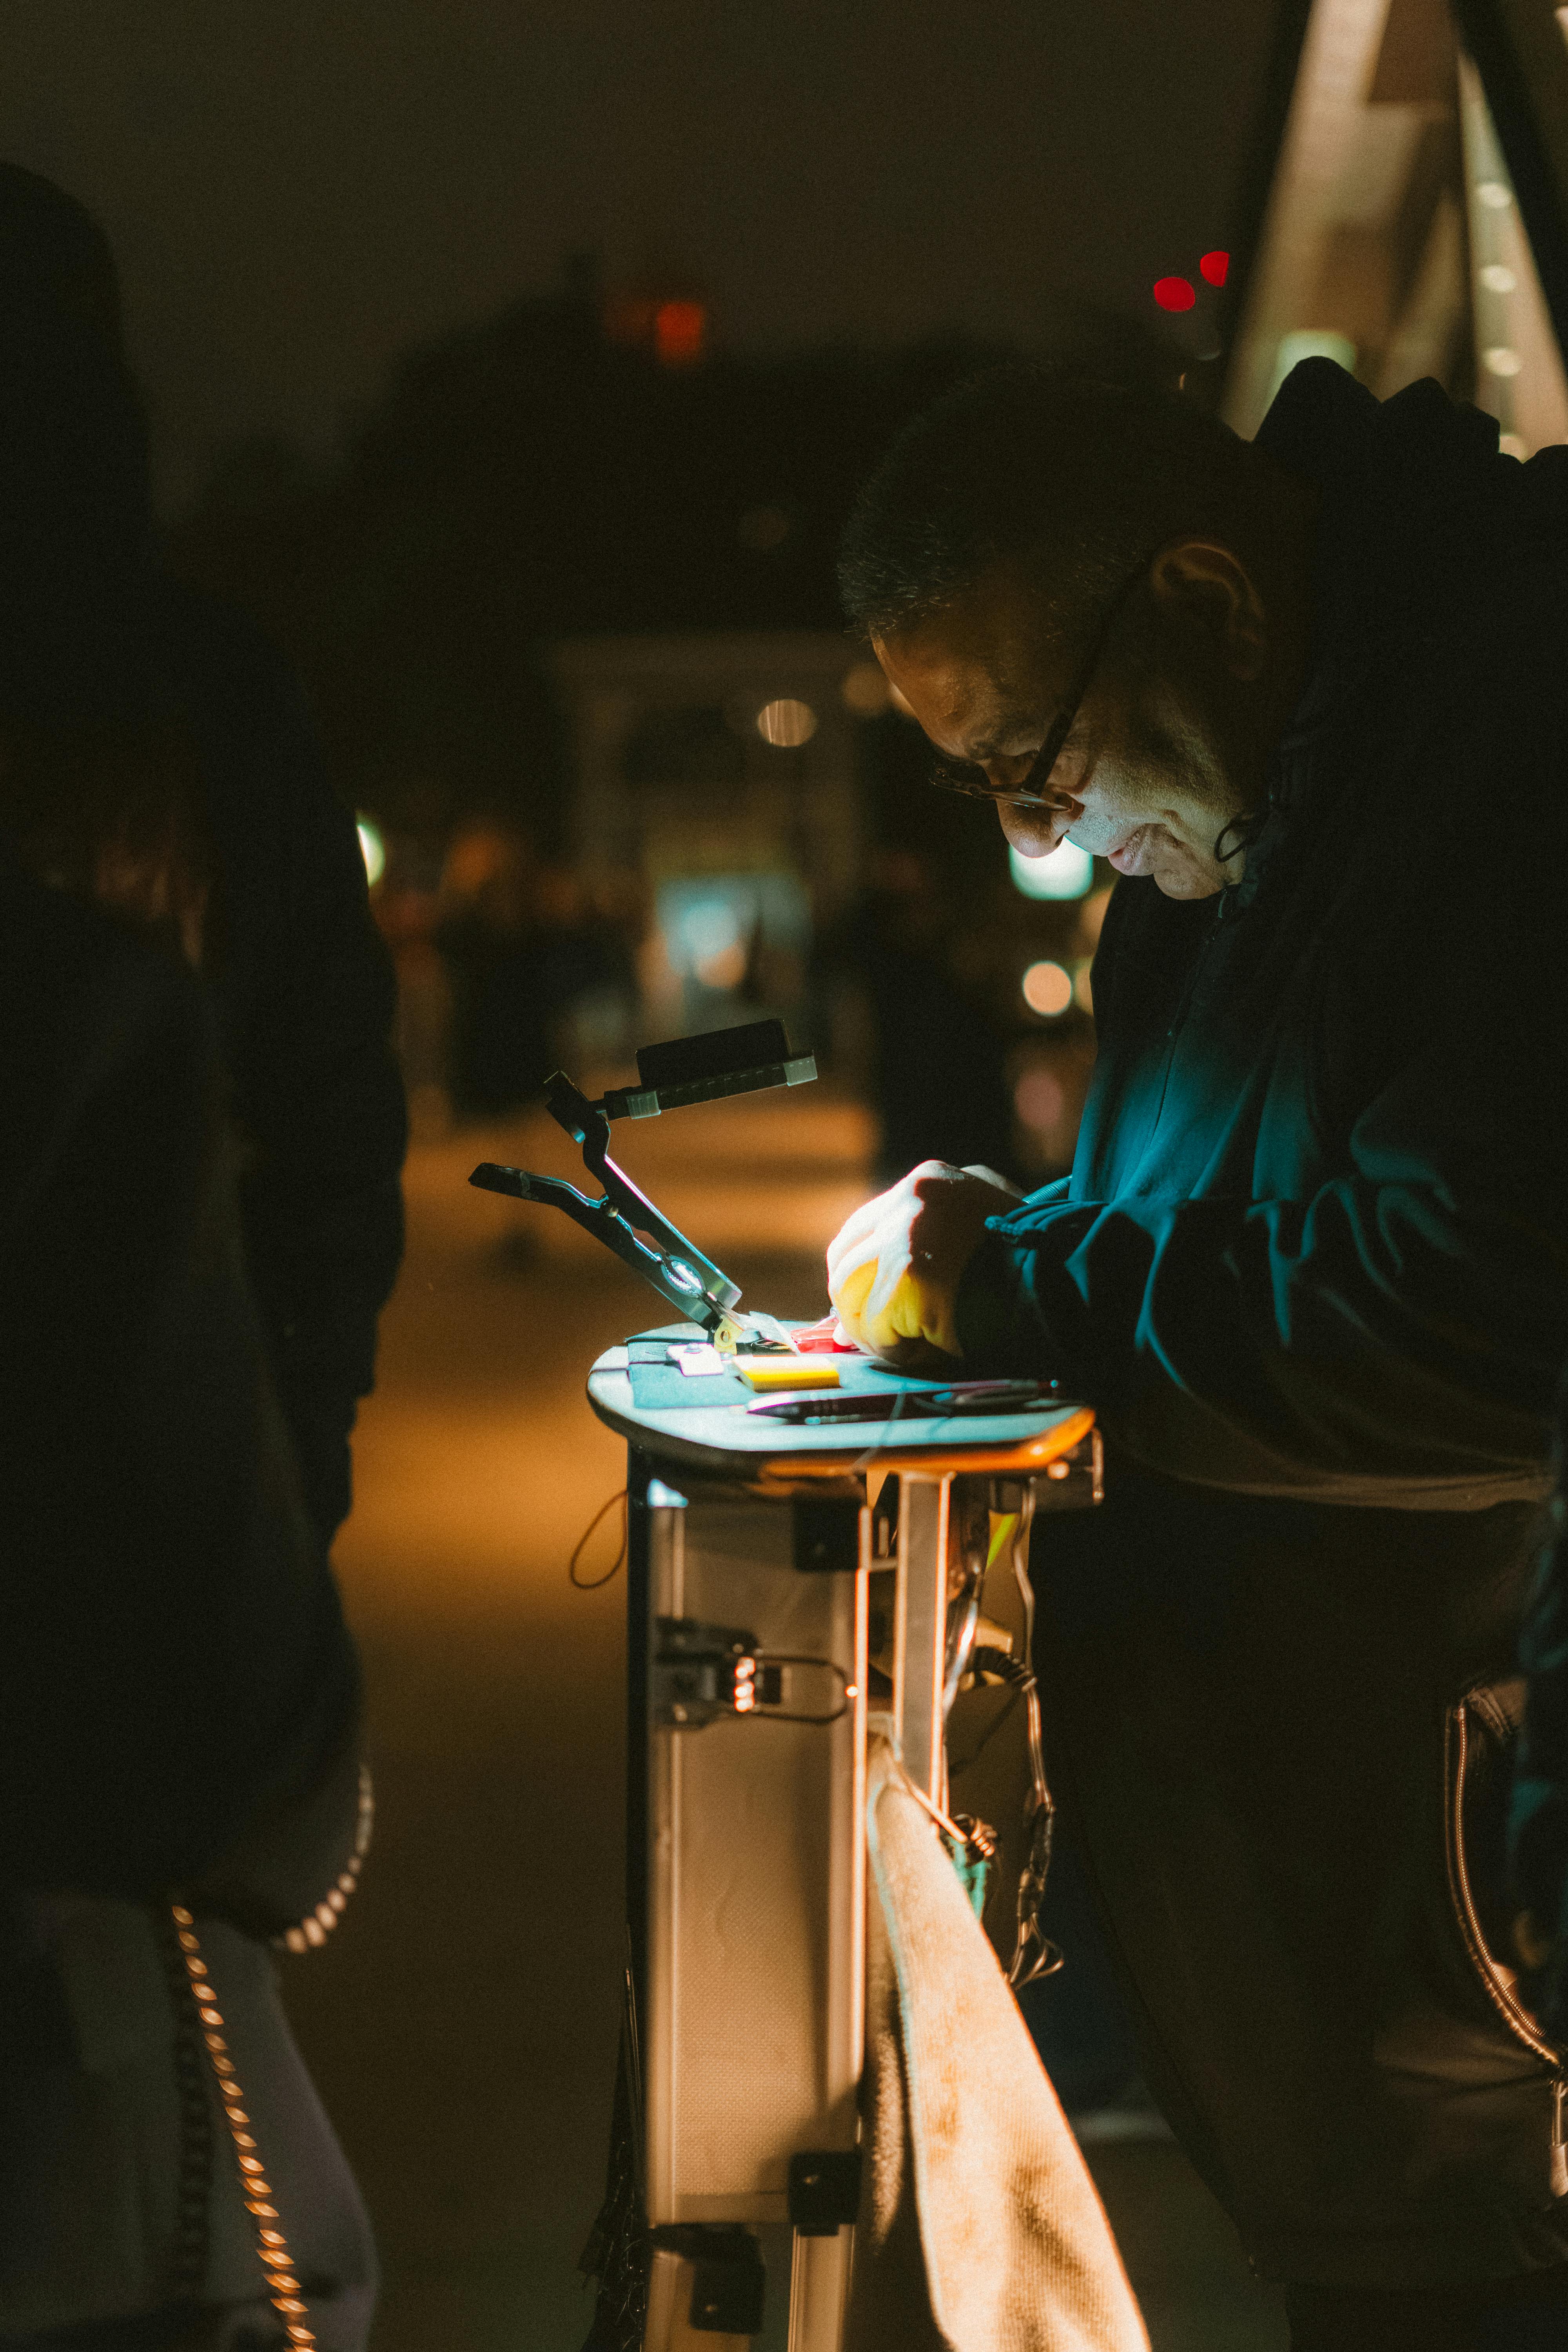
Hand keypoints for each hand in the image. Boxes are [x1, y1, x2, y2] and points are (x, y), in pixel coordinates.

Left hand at [825, 1160, 1019, 1365]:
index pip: (862, 1229)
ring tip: (907, 1346)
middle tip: (876, 1333)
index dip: (859, 1274)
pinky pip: (875, 1324)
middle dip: (854, 1303)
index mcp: (930, 1181)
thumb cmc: (1031, 1265)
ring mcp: (906, 1233)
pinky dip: (893, 1347)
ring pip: (849, 1290)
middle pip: (844, 1258)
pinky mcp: (909, 1274)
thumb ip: (935, 1248)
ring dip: (872, 1329)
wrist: (1063, 1280)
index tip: (867, 1306)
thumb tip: (872, 1297)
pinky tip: (923, 1351)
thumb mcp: (986, 1226)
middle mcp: (912, 1198)